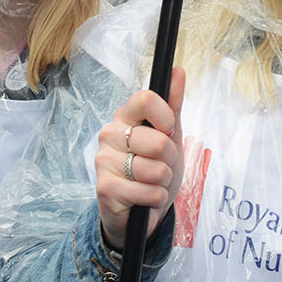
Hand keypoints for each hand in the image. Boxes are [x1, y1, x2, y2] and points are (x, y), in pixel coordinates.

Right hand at [96, 67, 185, 251]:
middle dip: (169, 159)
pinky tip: (146, 198)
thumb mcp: (170, 135)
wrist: (141, 210)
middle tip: (161, 164)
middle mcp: (109, 134)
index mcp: (125, 117)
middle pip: (157, 140)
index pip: (146, 99)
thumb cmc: (154, 168)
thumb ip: (173, 103)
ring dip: (163, 181)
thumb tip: (177, 71)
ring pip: (155, 169)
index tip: (168, 132)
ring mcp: (104, 161)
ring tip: (152, 182)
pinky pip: (149, 192)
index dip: (166, 118)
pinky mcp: (104, 189)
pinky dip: (156, 198)